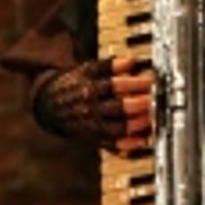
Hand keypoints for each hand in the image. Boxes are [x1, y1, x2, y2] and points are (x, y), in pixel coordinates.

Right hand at [34, 56, 151, 151]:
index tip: (151, 81)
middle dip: (141, 104)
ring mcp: (92, 124)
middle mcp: (91, 107)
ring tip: (153, 117)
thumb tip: (132, 60)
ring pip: (118, 127)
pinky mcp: (92, 138)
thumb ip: (110, 65)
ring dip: (138, 124)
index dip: (136, 83)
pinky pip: (112, 144)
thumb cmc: (72, 85)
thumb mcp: (86, 69)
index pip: (116, 85)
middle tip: (156, 100)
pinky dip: (128, 143)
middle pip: (120, 107)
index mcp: (90, 88)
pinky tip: (142, 139)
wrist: (48, 105)